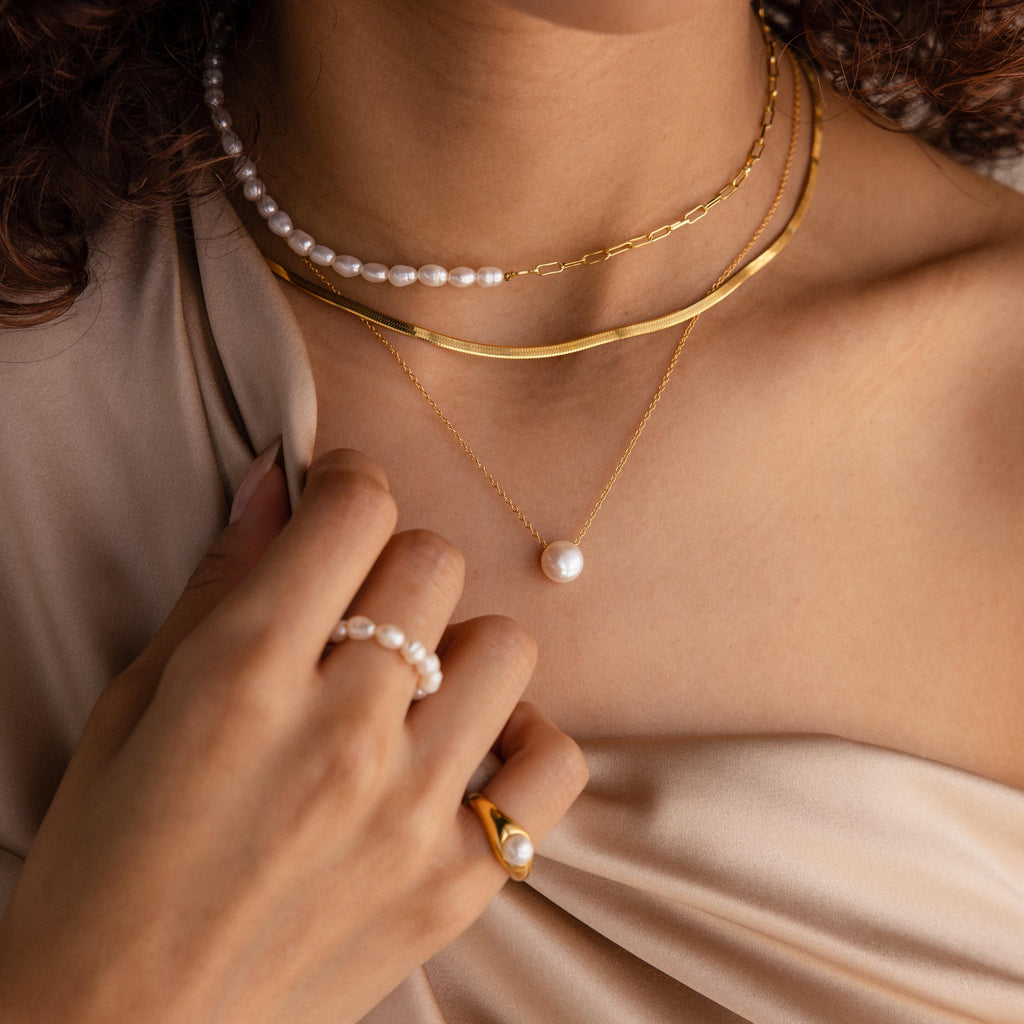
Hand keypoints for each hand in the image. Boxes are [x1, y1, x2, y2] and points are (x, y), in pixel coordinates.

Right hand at [0, 447, 587, 1023]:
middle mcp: (341, 731)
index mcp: (243, 676)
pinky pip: (553, 764)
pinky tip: (470, 754)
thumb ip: (216, 587)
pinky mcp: (459, 880)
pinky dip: (522, 743)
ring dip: (460, 648)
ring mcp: (412, 810)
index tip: (340, 503)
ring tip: (414, 689)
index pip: (354, 513)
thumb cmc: (103, 871)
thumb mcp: (132, 711)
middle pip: (434, 563)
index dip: (350, 485)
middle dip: (396, 565)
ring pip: (505, 646)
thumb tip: (275, 484)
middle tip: (362, 607)